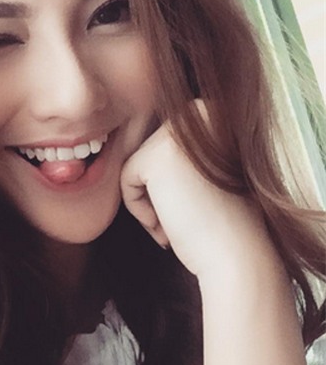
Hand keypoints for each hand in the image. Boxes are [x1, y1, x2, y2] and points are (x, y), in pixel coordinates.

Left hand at [120, 102, 275, 283]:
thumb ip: (183, 154)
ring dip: (151, 203)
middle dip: (160, 194)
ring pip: (138, 166)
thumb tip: (146, 147)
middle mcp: (202, 111)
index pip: (164, 146)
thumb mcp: (206, 174)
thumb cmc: (224, 223)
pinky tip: (167, 225)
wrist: (238, 253)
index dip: (172, 185)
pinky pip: (126, 179)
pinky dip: (139, 209)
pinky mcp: (159, 154)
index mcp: (217, 111)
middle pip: (150, 154)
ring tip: (179, 223)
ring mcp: (180, 130)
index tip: (196, 208)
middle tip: (185, 221)